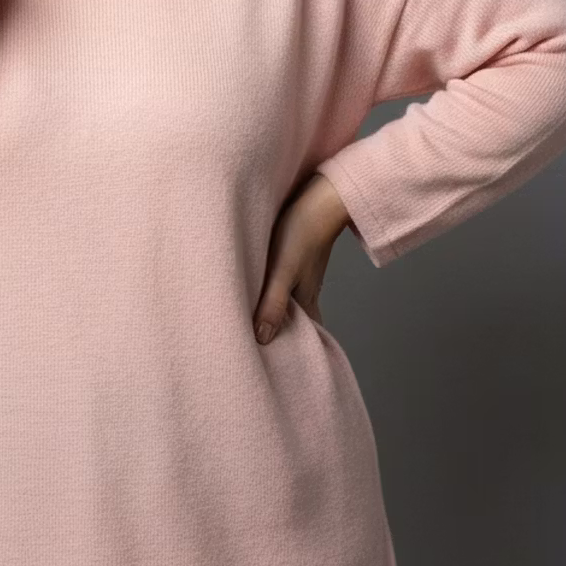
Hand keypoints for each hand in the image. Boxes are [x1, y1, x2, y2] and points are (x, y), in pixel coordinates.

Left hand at [253, 173, 351, 342]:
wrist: (319, 196)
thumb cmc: (301, 232)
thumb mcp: (283, 270)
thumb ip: (273, 303)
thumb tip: (262, 340)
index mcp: (307, 302)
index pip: (303, 338)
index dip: (291, 354)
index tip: (273, 368)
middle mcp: (305, 293)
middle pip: (293, 324)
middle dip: (277, 338)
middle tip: (253, 354)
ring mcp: (299, 278)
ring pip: (285, 305)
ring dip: (270, 315)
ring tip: (246, 329)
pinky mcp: (291, 263)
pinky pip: (280, 287)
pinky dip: (269, 296)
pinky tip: (254, 293)